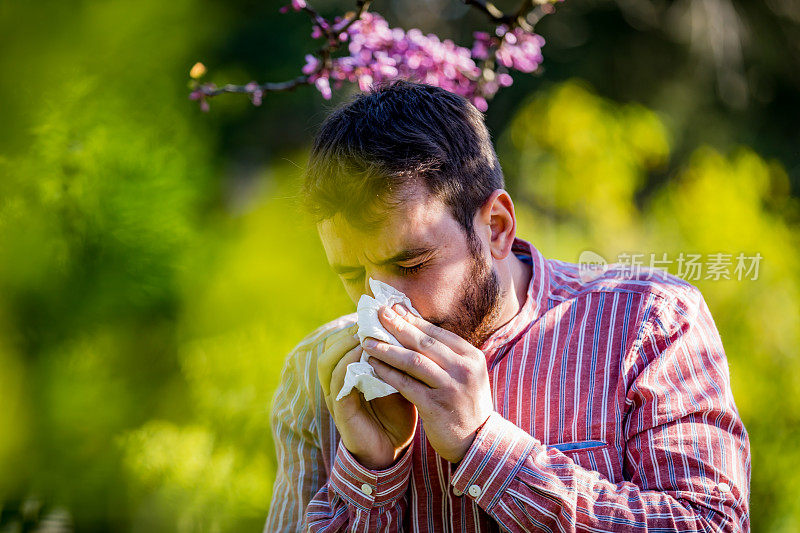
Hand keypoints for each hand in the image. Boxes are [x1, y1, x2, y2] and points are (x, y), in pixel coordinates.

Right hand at [317, 324, 417, 469]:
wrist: (392, 451)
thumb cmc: (397, 414)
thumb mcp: (400, 381)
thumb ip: (399, 359)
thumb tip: (413, 328)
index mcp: (350, 373)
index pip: (343, 342)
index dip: (357, 325)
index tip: (377, 311)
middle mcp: (338, 382)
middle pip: (331, 347)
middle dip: (350, 330)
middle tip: (371, 318)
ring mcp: (336, 395)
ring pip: (328, 362)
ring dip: (346, 345)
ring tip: (366, 334)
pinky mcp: (340, 410)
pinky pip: (338, 383)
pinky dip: (349, 366)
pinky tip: (366, 357)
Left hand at [362, 305, 494, 462]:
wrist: (478, 442)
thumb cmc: (465, 404)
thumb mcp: (465, 375)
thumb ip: (445, 354)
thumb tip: (415, 326)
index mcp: (471, 357)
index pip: (436, 333)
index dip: (412, 319)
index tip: (392, 308)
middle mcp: (464, 369)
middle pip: (423, 342)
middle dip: (397, 326)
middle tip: (377, 313)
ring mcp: (451, 388)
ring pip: (413, 361)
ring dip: (388, 349)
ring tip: (368, 341)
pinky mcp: (436, 407)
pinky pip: (406, 385)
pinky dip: (388, 373)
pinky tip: (373, 366)